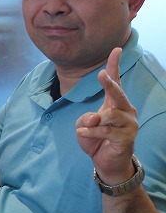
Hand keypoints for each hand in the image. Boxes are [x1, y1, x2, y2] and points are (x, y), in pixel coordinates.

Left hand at [76, 47, 138, 184]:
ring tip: (86, 127)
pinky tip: (85, 134)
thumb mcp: (84, 125)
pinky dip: (92, 132)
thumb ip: (86, 118)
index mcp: (114, 104)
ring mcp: (129, 124)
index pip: (116, 82)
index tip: (116, 50)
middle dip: (109, 84)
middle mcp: (125, 111)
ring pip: (110, 115)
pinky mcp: (127, 137)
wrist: (106, 163)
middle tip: (101, 75)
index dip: (114, 66)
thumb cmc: (96, 140)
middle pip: (118, 94)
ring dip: (93, 122)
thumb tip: (95, 118)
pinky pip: (106, 130)